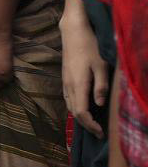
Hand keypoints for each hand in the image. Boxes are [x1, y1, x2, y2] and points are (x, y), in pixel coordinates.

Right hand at [60, 17, 109, 137]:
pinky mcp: (65, 79)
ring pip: (70, 106)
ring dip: (80, 117)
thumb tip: (100, 105)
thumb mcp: (101, 65)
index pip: (81, 113)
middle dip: (86, 125)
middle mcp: (69, 86)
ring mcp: (65, 82)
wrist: (73, 32)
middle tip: (100, 132)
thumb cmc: (90, 47)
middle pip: (74, 113)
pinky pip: (69, 99)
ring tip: (94, 123)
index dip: (90, 125)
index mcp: (78, 85)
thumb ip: (101, 86)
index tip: (101, 133)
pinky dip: (76, 108)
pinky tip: (85, 107)